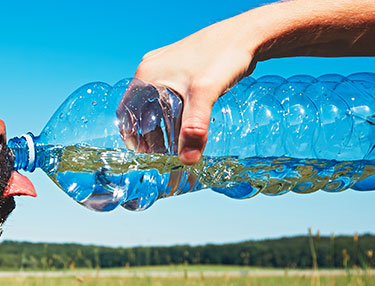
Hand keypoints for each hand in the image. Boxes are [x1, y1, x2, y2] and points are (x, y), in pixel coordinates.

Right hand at [131, 17, 259, 163]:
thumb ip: (194, 128)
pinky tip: (186, 122)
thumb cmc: (223, 55)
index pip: (127, 112)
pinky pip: (169, 95)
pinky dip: (173, 112)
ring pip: (156, 103)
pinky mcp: (181, 68)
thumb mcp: (205, 94)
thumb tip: (187, 160)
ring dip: (162, 123)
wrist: (247, 35)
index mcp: (147, 74)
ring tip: (174, 142)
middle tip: (161, 153)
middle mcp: (152, 69)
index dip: (132, 135)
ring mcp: (166, 67)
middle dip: (148, 133)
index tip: (143, 154)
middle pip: (141, 109)